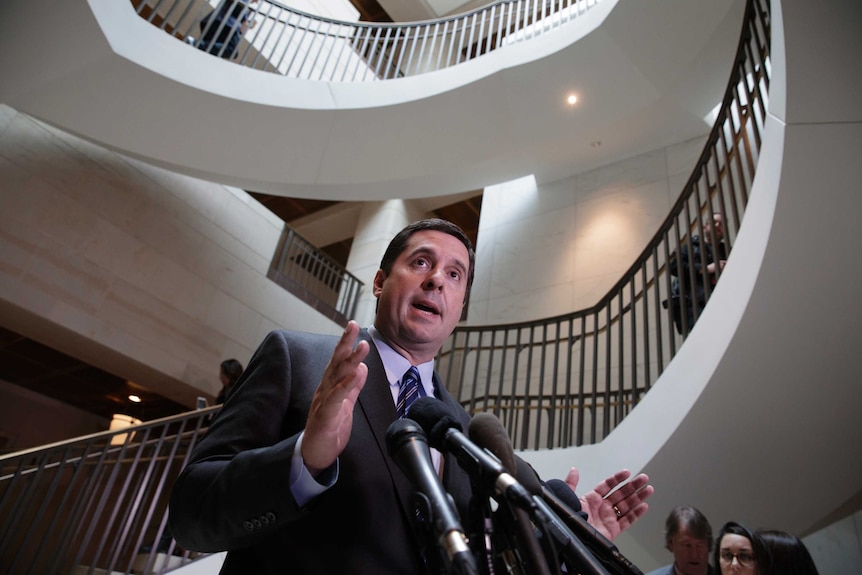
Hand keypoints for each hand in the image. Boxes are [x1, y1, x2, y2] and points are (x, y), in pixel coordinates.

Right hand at [301, 321, 368, 476]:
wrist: (315, 455)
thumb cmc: (329, 429)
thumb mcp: (345, 404)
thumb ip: (353, 387)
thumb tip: (362, 368)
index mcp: (330, 386)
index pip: (338, 361)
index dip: (346, 343)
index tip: (353, 325)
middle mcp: (325, 390)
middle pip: (335, 362)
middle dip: (345, 343)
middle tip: (353, 325)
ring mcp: (324, 402)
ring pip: (337, 377)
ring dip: (350, 360)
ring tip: (362, 346)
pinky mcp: (326, 416)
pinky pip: (337, 398)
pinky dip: (347, 385)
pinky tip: (357, 374)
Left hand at [565, 468, 653, 540]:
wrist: (571, 536)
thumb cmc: (568, 519)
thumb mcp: (567, 498)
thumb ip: (571, 484)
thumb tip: (574, 470)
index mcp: (592, 499)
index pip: (607, 485)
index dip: (617, 478)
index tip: (627, 472)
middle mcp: (602, 507)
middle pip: (621, 494)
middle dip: (633, 486)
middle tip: (644, 478)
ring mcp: (609, 518)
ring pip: (627, 506)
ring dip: (638, 497)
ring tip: (649, 489)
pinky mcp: (613, 530)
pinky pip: (627, 520)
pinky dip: (636, 514)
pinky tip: (644, 506)